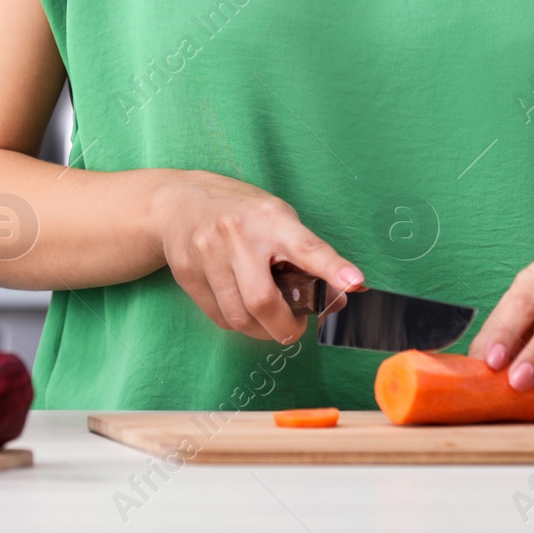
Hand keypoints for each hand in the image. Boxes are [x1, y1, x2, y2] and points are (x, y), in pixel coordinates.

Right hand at [153, 170, 362, 343]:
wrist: (179, 202)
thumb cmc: (241, 212)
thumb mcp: (278, 219)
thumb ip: (306, 255)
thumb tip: (340, 294)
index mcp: (270, 218)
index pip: (306, 246)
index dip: (332, 267)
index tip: (354, 282)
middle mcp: (238, 235)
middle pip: (263, 300)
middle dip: (285, 327)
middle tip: (295, 328)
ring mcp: (208, 255)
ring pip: (239, 317)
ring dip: (262, 330)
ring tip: (270, 320)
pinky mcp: (188, 274)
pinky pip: (219, 317)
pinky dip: (238, 323)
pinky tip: (243, 309)